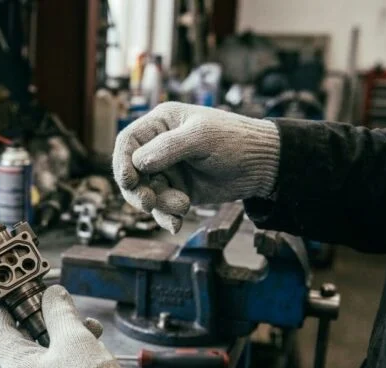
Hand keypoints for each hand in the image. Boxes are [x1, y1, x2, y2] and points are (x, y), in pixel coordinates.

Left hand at [0, 285, 130, 367]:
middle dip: (46, 323)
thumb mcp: (74, 337)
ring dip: (63, 342)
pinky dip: (70, 362)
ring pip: (45, 362)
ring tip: (89, 331)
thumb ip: (59, 312)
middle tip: (61, 308)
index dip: (4, 310)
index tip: (12, 296)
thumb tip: (52, 295)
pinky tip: (92, 354)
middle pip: (25, 346)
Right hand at [112, 102, 279, 232]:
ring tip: (182, 206)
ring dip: (158, 205)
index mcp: (160, 125)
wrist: (263, 165)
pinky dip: (166, 217)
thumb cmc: (234, 140)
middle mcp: (158, 148)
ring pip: (145, 193)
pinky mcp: (177, 191)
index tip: (129, 180)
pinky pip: (161, 208)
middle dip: (137, 190)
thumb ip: (168, 147)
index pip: (127, 142)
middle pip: (130, 172)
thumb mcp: (201, 137)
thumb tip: (137, 162)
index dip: (121, 162)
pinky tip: (175, 224)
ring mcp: (167, 171)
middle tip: (149, 202)